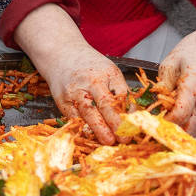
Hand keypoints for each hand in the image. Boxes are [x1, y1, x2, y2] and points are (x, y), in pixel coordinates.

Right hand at [15, 4, 127, 142]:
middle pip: (105, 103)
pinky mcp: (62, 100)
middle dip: (115, 123)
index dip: (129, 113)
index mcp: (108, 73)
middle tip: (124, 139)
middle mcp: (91, 81)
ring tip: (108, 141)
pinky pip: (73, 117)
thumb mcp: (109, 72)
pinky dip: (83, 128)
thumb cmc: (91, 67)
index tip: (134, 128)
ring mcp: (75, 90)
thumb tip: (132, 117)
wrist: (61, 54)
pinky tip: (91, 136)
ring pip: (88, 112)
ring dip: (99, 129)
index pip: (122, 94)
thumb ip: (120, 92)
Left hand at [155, 0, 195, 131]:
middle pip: (189, 130)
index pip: (180, 115)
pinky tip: (173, 118)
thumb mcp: (171, 62)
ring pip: (193, 131)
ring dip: (178, 131)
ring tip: (164, 122)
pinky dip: (184, 126)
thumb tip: (154, 103)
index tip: (152, 120)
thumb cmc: (195, 50)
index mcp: (194, 85)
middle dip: (171, 132)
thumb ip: (163, 85)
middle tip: (156, 127)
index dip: (164, 121)